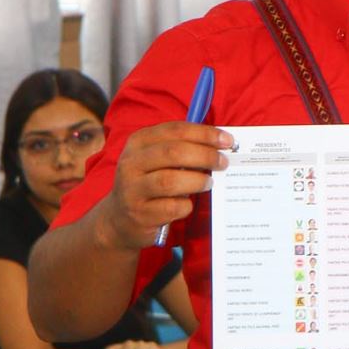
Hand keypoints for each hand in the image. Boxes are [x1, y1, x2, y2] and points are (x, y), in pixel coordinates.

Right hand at [101, 121, 234, 249]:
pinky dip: (186, 205)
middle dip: (205, 155)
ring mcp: (133, 189)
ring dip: (197, 180)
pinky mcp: (141, 213)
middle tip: (223, 162)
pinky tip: (187, 204)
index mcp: (138, 142)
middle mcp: (131, 163)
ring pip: (170, 181)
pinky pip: (171, 207)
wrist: (120, 219)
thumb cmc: (148, 182)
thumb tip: (220, 144)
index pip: (175, 130)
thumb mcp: (156, 159)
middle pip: (174, 152)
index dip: (204, 133)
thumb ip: (182, 148)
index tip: (227, 140)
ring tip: (209, 182)